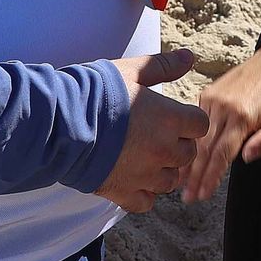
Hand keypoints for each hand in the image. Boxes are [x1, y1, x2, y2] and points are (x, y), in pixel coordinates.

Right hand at [94, 49, 209, 212]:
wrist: (60, 124)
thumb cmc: (94, 95)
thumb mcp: (132, 71)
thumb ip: (163, 66)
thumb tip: (188, 57)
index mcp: (169, 119)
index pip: (200, 126)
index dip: (189, 122)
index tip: (174, 119)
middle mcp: (162, 150)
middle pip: (188, 154)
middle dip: (177, 146)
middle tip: (157, 137)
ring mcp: (143, 175)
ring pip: (170, 181)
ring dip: (162, 171)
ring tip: (145, 158)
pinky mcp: (122, 192)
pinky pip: (145, 202)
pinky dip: (143, 194)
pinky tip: (134, 180)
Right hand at [182, 44, 260, 202]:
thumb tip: (246, 157)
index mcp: (243, 116)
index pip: (223, 153)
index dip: (211, 176)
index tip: (203, 194)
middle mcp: (224, 107)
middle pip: (205, 149)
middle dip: (195, 176)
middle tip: (188, 198)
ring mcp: (212, 100)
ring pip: (196, 137)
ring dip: (188, 162)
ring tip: (181, 184)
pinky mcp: (205, 94)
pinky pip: (194, 123)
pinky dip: (187, 142)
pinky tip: (182, 158)